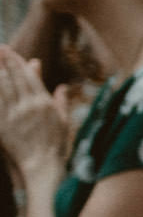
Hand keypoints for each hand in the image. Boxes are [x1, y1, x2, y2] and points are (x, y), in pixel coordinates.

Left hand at [0, 48, 67, 175]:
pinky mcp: (1, 125)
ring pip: (1, 87)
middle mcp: (27, 106)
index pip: (28, 75)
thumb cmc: (55, 145)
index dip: (16, 61)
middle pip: (13, 77)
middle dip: (5, 61)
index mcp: (43, 103)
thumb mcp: (63, 121)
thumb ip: (60, 102)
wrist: (41, 166)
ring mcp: (12, 115)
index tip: (8, 50)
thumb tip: (61, 87)